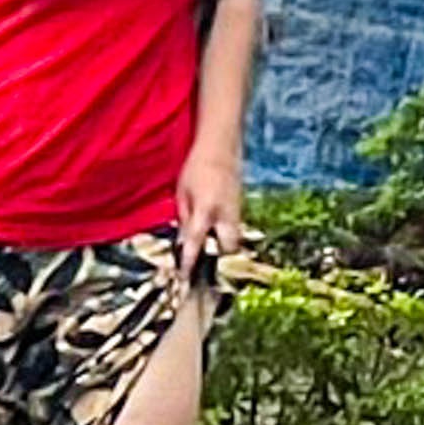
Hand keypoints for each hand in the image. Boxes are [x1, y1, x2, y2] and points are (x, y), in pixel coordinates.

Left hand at [181, 154, 250, 271]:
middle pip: (228, 249)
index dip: (189, 262)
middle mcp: (225, 214)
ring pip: (235, 240)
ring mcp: (237, 211)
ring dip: (223, 247)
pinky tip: (217, 232)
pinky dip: (226, 235)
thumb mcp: (181, 193)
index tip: (183, 277)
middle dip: (218, 259)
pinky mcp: (242, 208)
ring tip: (211, 248)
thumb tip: (182, 244)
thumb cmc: (196, 168)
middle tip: (204, 261)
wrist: (221, 147)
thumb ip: (183, 220)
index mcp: (206, 209)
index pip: (196, 242)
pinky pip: (235, 229)